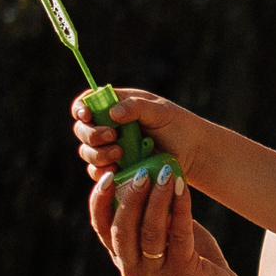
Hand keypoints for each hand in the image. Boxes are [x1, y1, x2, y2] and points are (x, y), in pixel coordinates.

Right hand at [70, 86, 209, 182]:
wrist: (194, 152)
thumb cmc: (178, 126)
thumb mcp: (160, 111)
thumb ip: (137, 107)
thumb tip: (113, 113)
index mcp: (116, 106)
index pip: (88, 103)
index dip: (81, 108)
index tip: (86, 114)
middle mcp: (109, 127)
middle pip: (82, 129)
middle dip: (91, 134)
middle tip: (112, 136)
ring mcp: (111, 149)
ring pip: (87, 152)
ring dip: (97, 153)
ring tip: (120, 153)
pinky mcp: (117, 170)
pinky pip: (98, 173)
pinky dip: (102, 172)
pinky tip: (116, 169)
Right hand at [87, 167, 240, 275]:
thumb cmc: (191, 259)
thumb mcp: (166, 236)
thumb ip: (153, 214)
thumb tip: (146, 174)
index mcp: (123, 258)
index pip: (101, 227)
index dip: (99, 200)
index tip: (107, 175)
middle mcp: (133, 269)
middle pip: (120, 229)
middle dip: (129, 197)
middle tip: (142, 171)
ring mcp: (157, 275)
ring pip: (149, 232)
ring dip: (156, 199)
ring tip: (165, 173)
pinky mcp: (183, 274)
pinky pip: (179, 235)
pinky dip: (180, 208)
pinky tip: (183, 188)